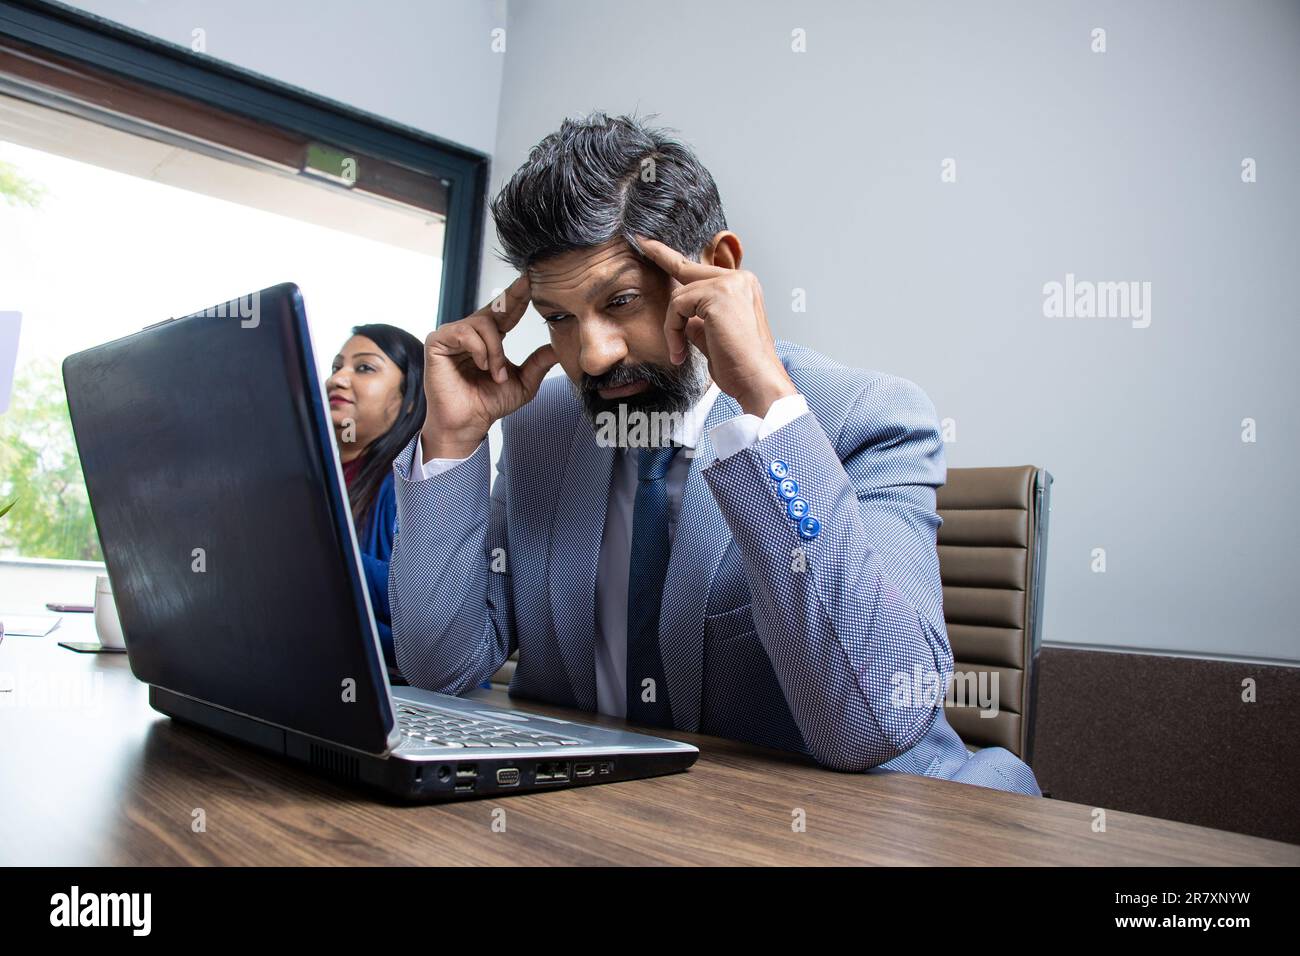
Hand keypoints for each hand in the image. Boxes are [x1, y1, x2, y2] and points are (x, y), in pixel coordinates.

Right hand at [421, 275, 556, 459]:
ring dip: (495, 350)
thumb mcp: (524, 382)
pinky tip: (481, 366)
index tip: (533, 280)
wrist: (468, 423)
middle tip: (528, 285)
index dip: (520, 296)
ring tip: (496, 373)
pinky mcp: (438, 342)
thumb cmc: (489, 404)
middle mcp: (471, 332)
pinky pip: (464, 333)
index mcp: (490, 338)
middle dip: (513, 298)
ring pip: (482, 323)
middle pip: (495, 307)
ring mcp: (453, 336)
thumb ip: (539, 363)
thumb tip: (559, 347)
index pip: (507, 311)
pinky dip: (479, 350)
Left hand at [635, 235, 794, 416]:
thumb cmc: (741, 367)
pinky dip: (672, 331)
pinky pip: (678, 306)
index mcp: (742, 288)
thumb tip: (682, 317)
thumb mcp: (714, 337)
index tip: (652, 246)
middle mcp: (740, 279)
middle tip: (641, 242)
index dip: (673, 259)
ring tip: (679, 351)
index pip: (702, 270)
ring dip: (672, 327)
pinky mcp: (718, 294)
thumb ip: (698, 320)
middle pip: (687, 270)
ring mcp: (730, 284)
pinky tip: (680, 351)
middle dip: (661, 255)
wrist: (758, 381)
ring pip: (679, 295)